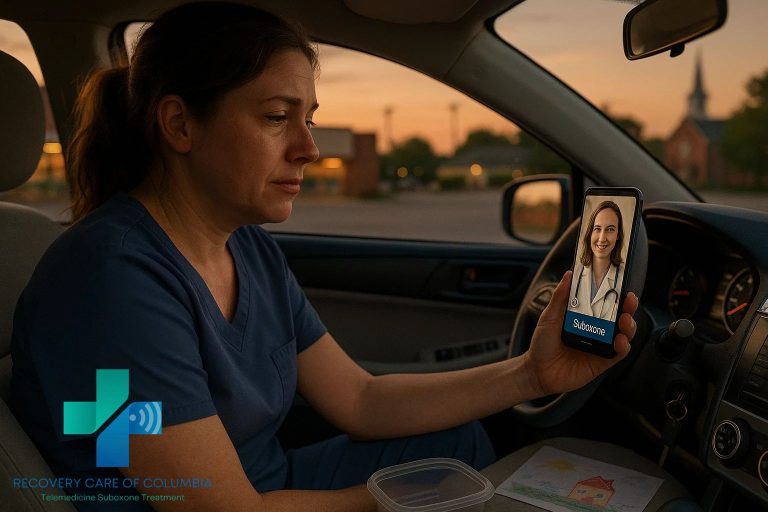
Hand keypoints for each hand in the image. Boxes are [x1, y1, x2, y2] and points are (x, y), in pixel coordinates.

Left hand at [523, 271, 637, 396]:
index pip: (605, 304)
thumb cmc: (542, 344)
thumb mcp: (549, 317)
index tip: (622, 284)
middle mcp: (596, 331)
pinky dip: (623, 347)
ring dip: (629, 326)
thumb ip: (560, 297)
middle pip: (619, 317)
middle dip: (628, 308)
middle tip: (629, 300)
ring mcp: (600, 346)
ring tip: (625, 320)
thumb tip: (568, 275)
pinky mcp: (602, 362)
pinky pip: (618, 354)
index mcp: (586, 318)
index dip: (616, 295)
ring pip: (623, 334)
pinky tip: (620, 341)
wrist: (537, 371)